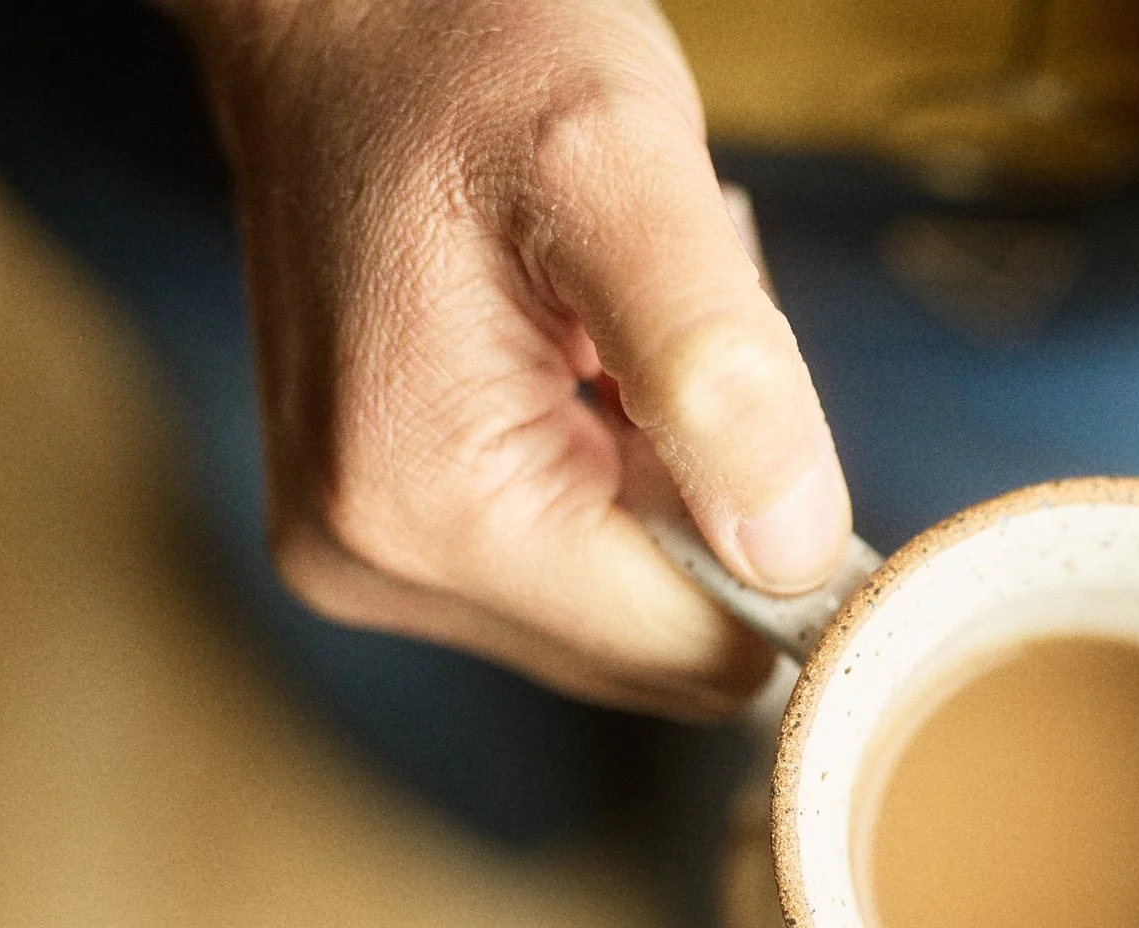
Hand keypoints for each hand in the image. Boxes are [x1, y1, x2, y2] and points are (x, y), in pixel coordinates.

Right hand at [175, 0, 849, 717]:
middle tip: (670, 352)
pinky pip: (573, 563)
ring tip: (611, 343)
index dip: (787, 563)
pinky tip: (581, 365)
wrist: (342, 11)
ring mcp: (371, 560)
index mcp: (428, 510)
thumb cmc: (470, 59)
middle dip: (714, 515)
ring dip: (669, 492)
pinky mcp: (387, 533)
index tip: (778, 422)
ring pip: (626, 610)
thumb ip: (718, 373)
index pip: (695, 651)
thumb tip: (796, 556)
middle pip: (660, 647)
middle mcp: (376, 568)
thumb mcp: (625, 176)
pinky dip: (619, 478)